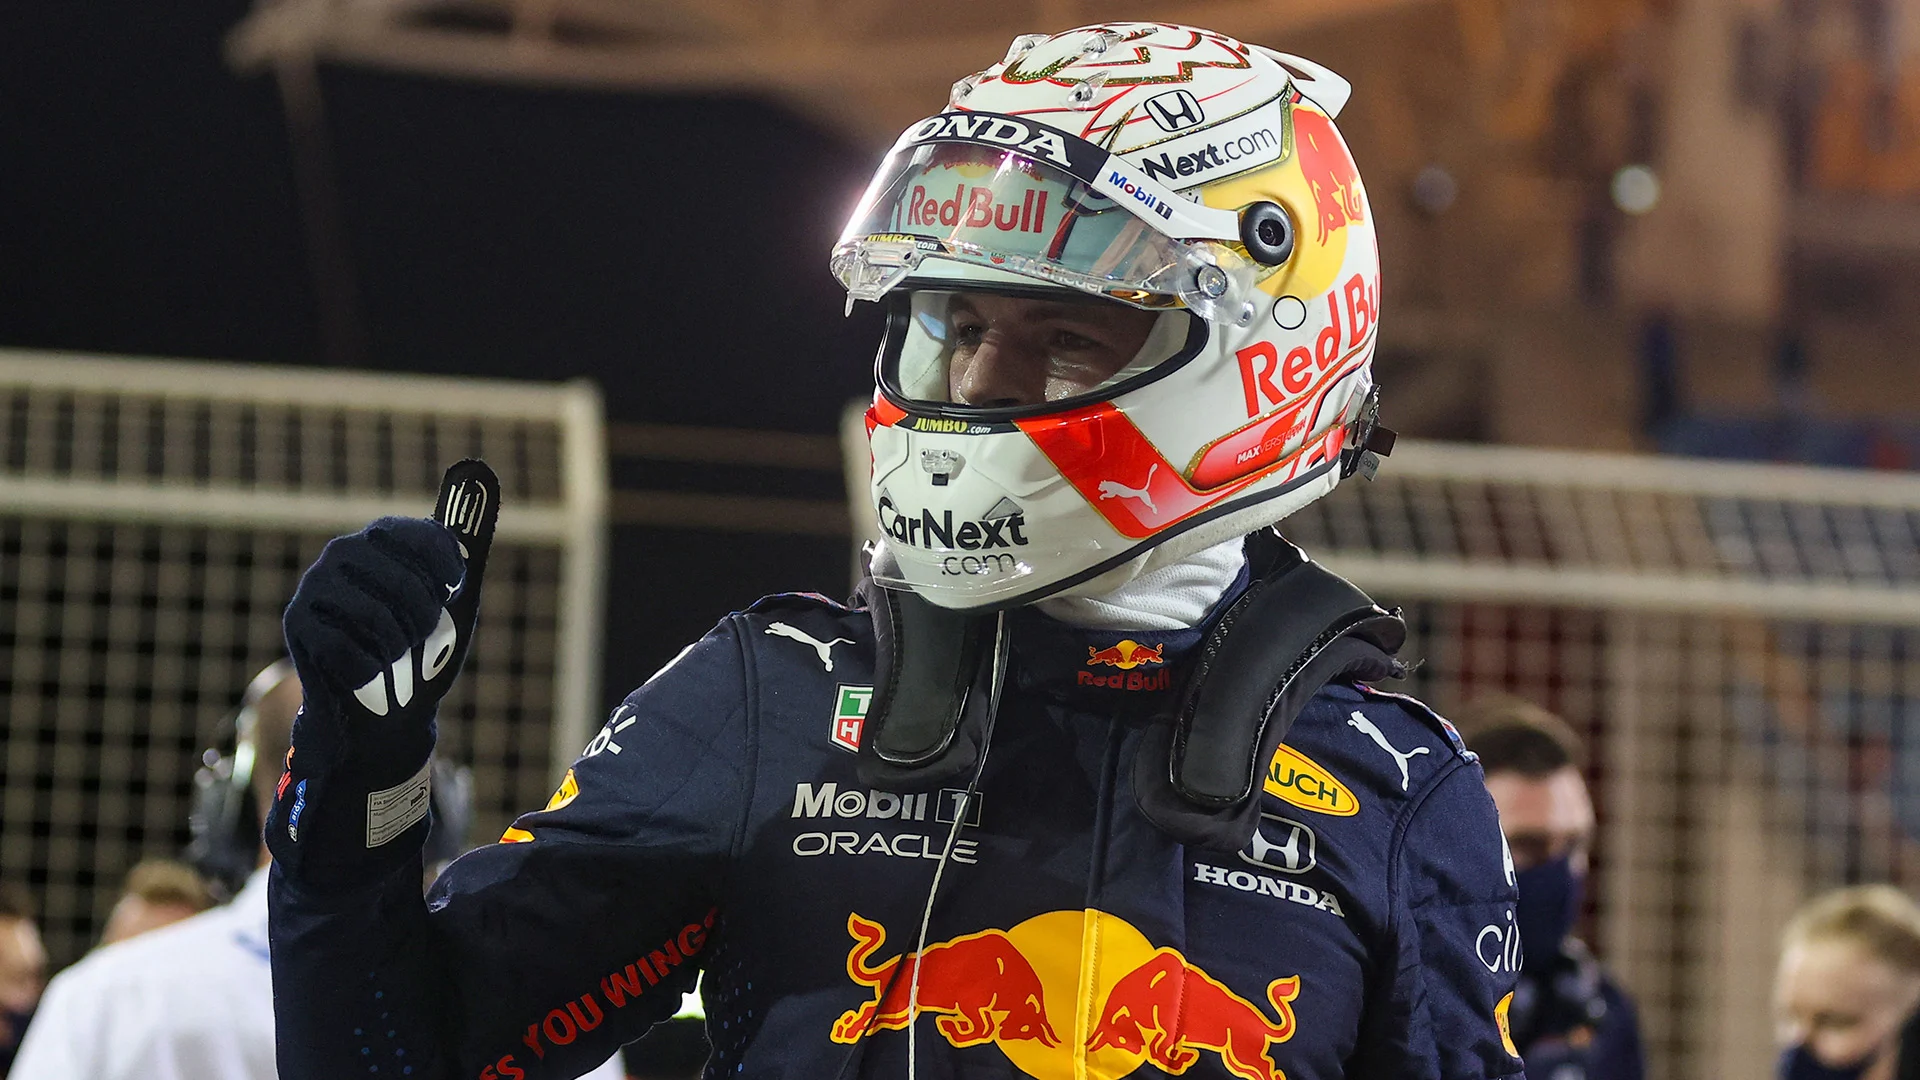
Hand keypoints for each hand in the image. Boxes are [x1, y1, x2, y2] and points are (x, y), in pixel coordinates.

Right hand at [268, 460, 499, 879]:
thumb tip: (481, 472)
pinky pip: (346, 649)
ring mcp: (315, 587)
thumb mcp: (454, 603)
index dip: (443, 567)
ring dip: (398, 650)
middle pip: (402, 582)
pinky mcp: (297, 624)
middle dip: (425, 620)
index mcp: (382, 540)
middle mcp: (344, 553)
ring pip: (376, 618)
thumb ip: (465, 550)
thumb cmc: (424, 653)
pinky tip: (369, 673)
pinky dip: (370, 671)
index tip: (454, 589)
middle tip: (422, 637)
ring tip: (395, 657)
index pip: (417, 535)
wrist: (384, 714)